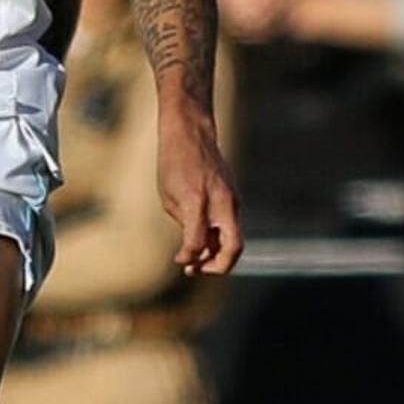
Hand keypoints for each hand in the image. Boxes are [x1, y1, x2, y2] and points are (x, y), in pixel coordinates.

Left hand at [159, 106, 242, 274]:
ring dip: (219, 254)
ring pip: (235, 239)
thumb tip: (193, 252)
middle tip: (198, 270)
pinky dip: (220, 238)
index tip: (179, 261)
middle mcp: (221, 202)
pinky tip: (203, 241)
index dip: (189, 258)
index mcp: (198, 201)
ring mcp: (232, 199)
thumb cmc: (174, 163)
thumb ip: (184, 226)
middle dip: (217, 267)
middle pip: (233, 248)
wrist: (192, 132)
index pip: (197, 243)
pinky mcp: (234, 197)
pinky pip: (231, 225)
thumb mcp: (169, 197)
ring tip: (197, 261)